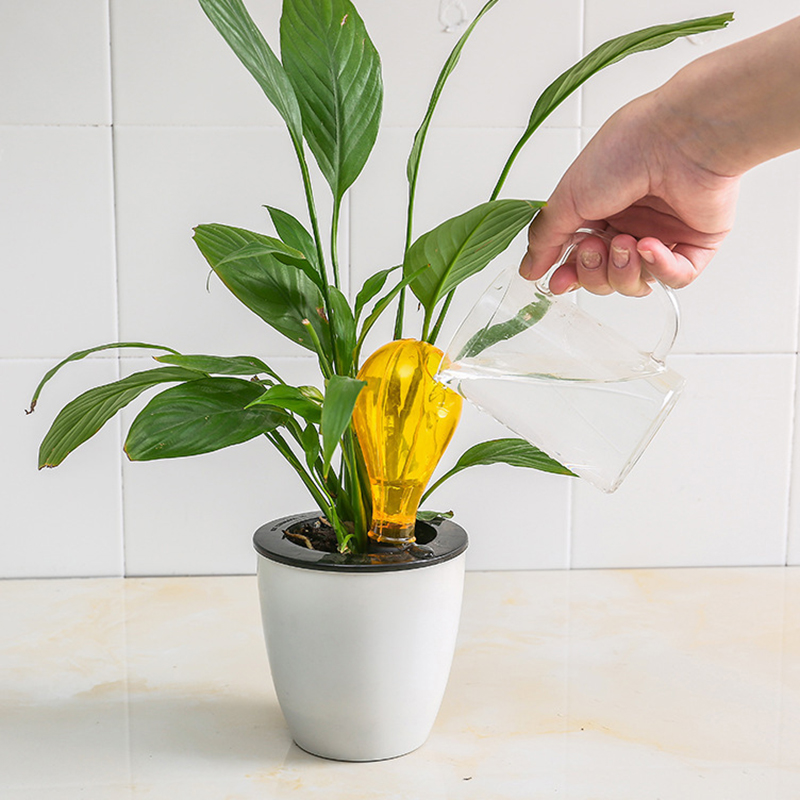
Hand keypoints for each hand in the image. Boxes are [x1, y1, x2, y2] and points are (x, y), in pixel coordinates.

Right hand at [519, 89, 739, 295]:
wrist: (679, 136)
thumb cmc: (626, 150)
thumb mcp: (568, 197)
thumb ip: (545, 238)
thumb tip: (529, 269)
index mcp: (600, 211)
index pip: (579, 259)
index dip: (569, 275)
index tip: (557, 282)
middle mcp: (631, 224)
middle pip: (604, 278)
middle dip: (594, 272)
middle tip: (593, 248)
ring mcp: (664, 235)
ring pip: (637, 283)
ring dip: (624, 270)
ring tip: (625, 243)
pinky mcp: (697, 242)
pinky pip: (676, 279)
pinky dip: (660, 270)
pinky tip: (650, 247)